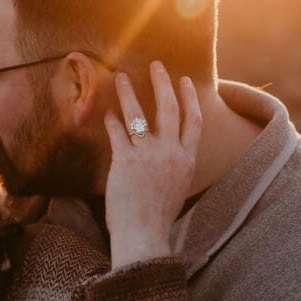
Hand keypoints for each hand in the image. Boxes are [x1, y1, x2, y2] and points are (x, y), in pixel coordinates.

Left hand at [103, 61, 201, 268]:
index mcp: (187, 161)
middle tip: (156, 66)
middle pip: (170, 109)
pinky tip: (106, 113)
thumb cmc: (158, 219)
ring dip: (130, 93)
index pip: (193, 122)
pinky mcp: (125, 161)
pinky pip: (118, 133)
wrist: (144, 235)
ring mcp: (148, 156)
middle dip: (163, 84)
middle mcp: (171, 153)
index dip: (189, 98)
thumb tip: (168, 156)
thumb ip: (175, 169)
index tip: (184, 81)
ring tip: (121, 77)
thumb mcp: (177, 190)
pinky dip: (111, 121)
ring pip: (140, 114)